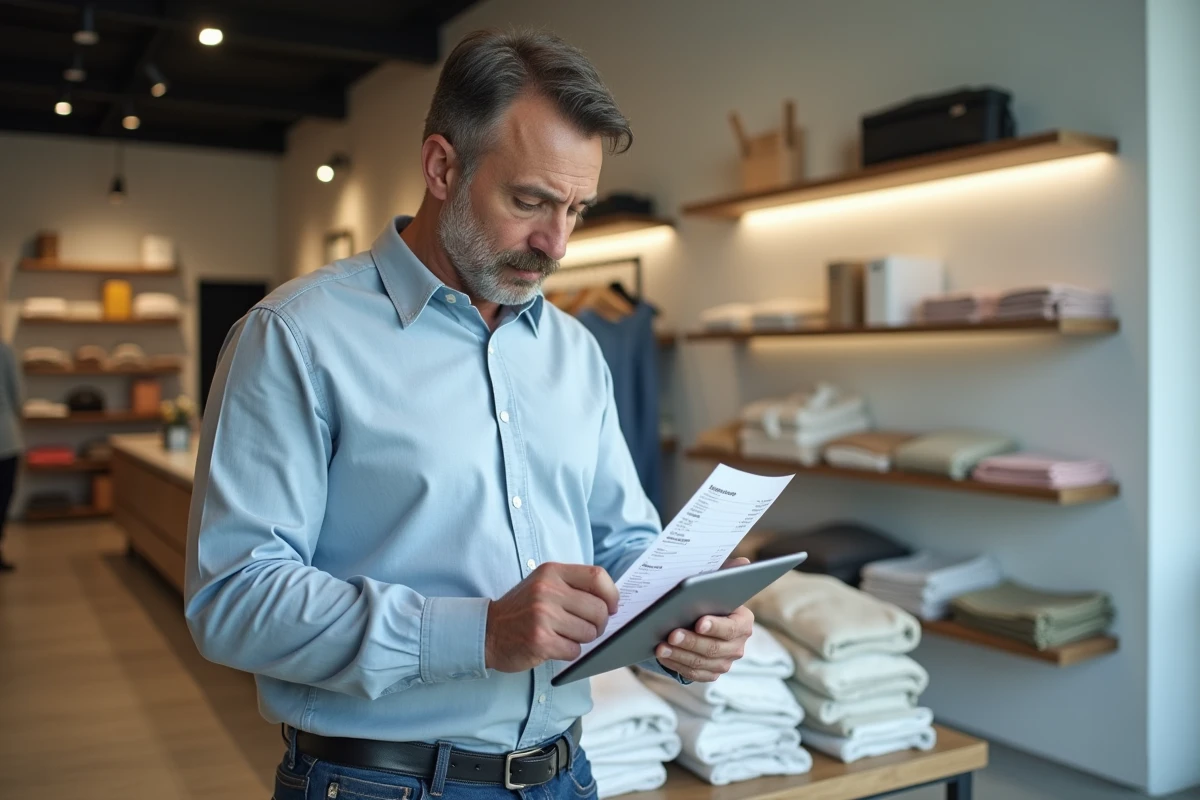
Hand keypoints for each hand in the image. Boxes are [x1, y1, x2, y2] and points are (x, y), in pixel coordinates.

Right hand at [485, 563, 618, 671]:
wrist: (488, 631)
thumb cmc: (523, 609)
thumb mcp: (543, 584)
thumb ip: (573, 587)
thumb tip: (612, 602)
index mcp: (551, 572)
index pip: (597, 576)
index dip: (612, 595)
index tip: (612, 607)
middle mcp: (547, 590)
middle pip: (598, 609)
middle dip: (599, 624)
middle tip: (588, 628)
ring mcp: (543, 615)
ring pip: (589, 633)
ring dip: (583, 640)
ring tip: (565, 636)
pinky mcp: (540, 640)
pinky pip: (574, 651)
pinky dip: (569, 652)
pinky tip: (555, 646)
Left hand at [655, 556, 754, 680]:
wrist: (701, 620)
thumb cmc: (708, 599)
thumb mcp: (716, 584)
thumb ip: (727, 573)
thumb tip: (744, 562)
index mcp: (743, 623)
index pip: (731, 628)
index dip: (716, 627)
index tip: (698, 622)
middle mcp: (737, 646)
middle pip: (714, 649)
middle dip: (691, 641)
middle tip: (671, 634)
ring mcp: (724, 662)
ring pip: (701, 663)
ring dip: (679, 655)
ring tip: (660, 646)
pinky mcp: (710, 673)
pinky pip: (693, 674)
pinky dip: (676, 665)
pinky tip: (662, 656)